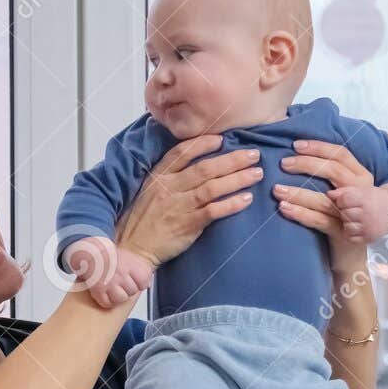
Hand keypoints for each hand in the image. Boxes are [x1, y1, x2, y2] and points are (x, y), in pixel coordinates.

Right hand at [65, 235, 154, 307]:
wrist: (90, 253)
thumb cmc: (110, 257)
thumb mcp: (130, 258)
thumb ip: (141, 271)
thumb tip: (148, 285)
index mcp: (131, 264)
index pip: (143, 283)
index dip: (138, 283)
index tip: (132, 278)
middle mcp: (121, 273)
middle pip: (132, 291)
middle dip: (127, 288)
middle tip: (119, 281)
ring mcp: (109, 282)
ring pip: (121, 299)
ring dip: (117, 296)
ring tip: (112, 287)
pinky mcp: (98, 290)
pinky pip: (107, 303)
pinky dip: (106, 301)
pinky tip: (105, 292)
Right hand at [116, 134, 263, 267]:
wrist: (130, 249)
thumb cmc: (140, 221)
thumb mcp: (147, 192)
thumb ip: (168, 178)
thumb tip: (194, 166)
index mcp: (159, 176)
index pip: (182, 152)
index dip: (203, 144)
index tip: (222, 139)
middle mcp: (169, 188)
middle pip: (205, 168)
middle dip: (232, 159)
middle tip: (253, 154)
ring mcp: (178, 206)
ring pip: (213, 187)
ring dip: (237, 179)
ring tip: (256, 173)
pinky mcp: (187, 225)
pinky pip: (213, 211)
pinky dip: (231, 204)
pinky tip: (246, 199)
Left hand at [273, 139, 376, 259]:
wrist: (356, 250)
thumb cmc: (343, 214)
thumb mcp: (342, 190)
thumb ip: (329, 174)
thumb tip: (297, 153)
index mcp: (361, 176)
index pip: (341, 154)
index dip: (318, 147)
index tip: (295, 146)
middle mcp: (360, 192)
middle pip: (334, 171)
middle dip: (306, 164)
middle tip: (284, 163)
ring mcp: (353, 213)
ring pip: (324, 198)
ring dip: (298, 192)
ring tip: (277, 189)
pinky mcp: (343, 232)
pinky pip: (319, 220)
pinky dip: (300, 213)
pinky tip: (284, 208)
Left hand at [326, 183, 387, 243]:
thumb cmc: (374, 199)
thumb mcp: (362, 191)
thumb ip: (345, 191)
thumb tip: (329, 194)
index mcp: (367, 199)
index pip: (344, 200)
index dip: (342, 200)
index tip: (347, 201)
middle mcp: (368, 214)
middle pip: (344, 213)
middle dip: (345, 211)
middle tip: (353, 210)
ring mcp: (369, 228)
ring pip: (347, 227)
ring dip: (348, 223)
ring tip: (355, 219)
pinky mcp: (369, 238)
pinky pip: (351, 238)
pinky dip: (351, 233)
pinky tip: (358, 227)